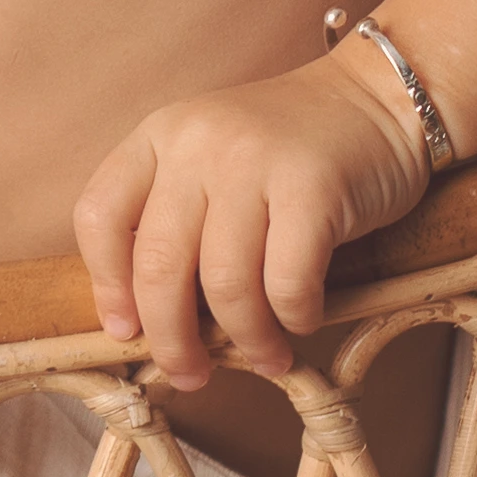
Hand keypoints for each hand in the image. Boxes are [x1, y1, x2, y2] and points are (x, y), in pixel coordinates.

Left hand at [72, 54, 433, 388]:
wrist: (377, 101)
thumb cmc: (288, 151)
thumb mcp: (211, 161)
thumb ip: (176, 218)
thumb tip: (149, 322)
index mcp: (160, 135)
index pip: (99, 216)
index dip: (106, 286)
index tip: (127, 331)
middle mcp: (198, 142)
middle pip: (157, 264)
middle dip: (171, 338)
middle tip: (190, 375)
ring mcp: (254, 160)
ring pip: (225, 284)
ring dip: (244, 339)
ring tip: (265, 357)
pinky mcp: (313, 186)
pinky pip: (287, 282)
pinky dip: (293, 318)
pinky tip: (303, 321)